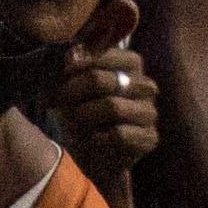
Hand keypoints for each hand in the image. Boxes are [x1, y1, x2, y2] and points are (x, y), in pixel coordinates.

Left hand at [54, 41, 160, 183]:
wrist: (89, 155)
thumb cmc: (78, 113)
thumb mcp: (67, 85)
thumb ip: (68, 65)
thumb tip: (70, 54)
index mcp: (130, 64)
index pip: (104, 53)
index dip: (75, 64)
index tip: (60, 73)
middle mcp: (145, 85)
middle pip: (100, 80)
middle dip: (71, 92)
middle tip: (57, 102)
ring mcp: (150, 112)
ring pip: (111, 107)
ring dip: (84, 115)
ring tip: (75, 122)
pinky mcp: (150, 138)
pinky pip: (120, 134)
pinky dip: (99, 138)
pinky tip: (94, 139)